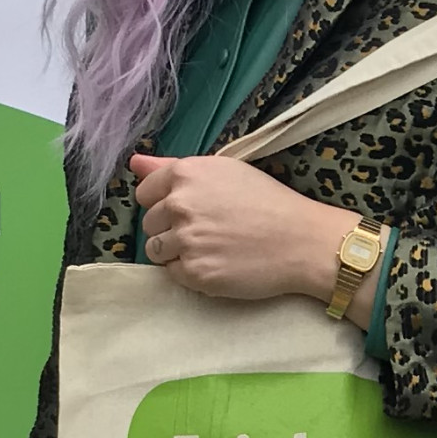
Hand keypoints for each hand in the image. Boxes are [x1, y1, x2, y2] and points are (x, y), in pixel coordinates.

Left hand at [130, 154, 360, 304]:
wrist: (302, 241)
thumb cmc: (268, 202)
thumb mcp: (225, 171)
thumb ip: (173, 166)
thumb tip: (133, 163)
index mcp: (185, 175)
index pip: (145, 192)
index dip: (165, 202)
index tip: (190, 210)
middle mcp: (179, 205)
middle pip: (149, 223)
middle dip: (170, 228)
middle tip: (207, 230)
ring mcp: (186, 241)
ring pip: (156, 250)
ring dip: (176, 252)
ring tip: (212, 248)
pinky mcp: (195, 273)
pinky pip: (173, 274)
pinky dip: (191, 272)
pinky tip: (218, 263)